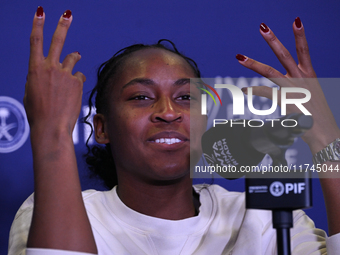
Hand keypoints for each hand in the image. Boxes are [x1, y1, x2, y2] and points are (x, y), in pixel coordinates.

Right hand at [24, 7, 85, 136]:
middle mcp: (50, 67)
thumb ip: (41, 77)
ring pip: (73, 58)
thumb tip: (51, 71)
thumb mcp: (32, 92)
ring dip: (74, 57)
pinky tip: (74, 91)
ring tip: (76, 57)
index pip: (35, 41)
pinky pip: (79, 76)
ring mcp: (65, 74)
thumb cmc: (39, 112)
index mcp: (35, 69)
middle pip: (58, 40)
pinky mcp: (77, 82)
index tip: (40, 12)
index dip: (37, 25)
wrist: (52, 126)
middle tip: (67, 14)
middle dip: (62, 25)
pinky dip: (77, 81)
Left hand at [236, 18, 339, 153]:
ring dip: (253, 63)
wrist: (324, 132)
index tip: (296, 21)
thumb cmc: (317, 115)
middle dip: (273, 40)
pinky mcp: (285, 100)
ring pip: (270, 71)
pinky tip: (244, 89)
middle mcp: (302, 78)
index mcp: (310, 75)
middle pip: (285, 54)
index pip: (304, 50)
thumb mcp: (311, 95)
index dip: (300, 35)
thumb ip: (299, 87)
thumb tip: (287, 87)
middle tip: (262, 27)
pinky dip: (254, 91)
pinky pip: (265, 92)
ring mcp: (293, 88)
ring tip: (240, 57)